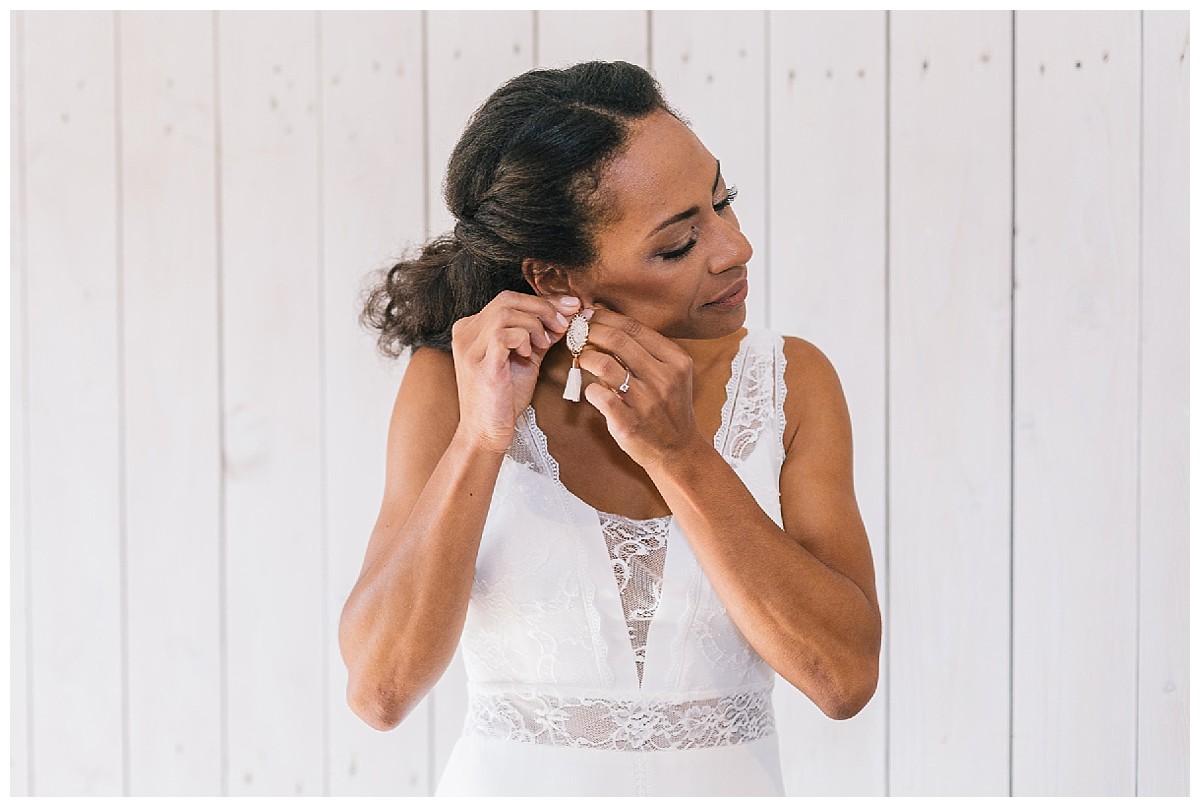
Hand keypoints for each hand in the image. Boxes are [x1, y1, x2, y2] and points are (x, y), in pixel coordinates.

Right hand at [450, 291, 580, 453]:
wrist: (487, 433)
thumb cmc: (505, 398)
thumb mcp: (526, 357)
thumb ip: (542, 334)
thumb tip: (571, 314)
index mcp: (473, 328)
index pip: (509, 299)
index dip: (542, 301)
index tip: (571, 307)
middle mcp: (466, 333)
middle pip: (507, 299)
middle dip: (543, 307)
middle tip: (565, 323)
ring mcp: (470, 348)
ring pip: (506, 312)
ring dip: (534, 324)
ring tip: (544, 344)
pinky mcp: (480, 364)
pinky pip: (503, 335)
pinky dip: (523, 339)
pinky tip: (528, 355)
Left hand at [577, 308, 706, 470]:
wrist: (677, 451)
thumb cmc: (668, 409)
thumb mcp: (670, 374)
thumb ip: (644, 352)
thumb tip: (604, 325)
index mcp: (676, 360)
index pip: (634, 326)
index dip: (604, 317)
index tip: (588, 315)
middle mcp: (664, 378)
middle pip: (617, 339)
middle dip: (589, 331)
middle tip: (576, 332)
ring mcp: (647, 401)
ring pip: (604, 364)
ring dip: (585, 356)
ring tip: (580, 357)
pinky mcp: (630, 422)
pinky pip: (598, 394)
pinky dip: (589, 388)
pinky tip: (591, 389)